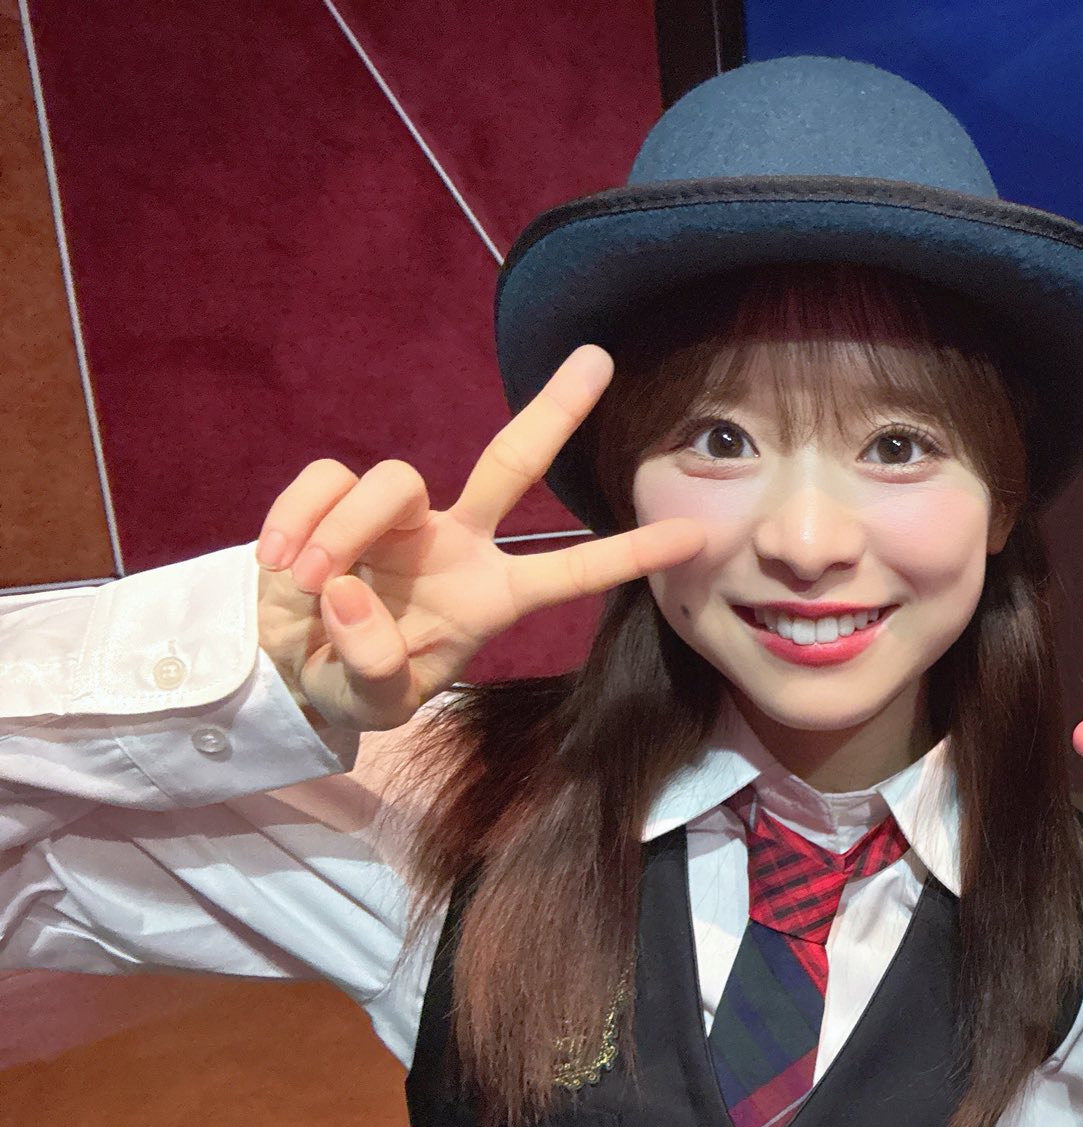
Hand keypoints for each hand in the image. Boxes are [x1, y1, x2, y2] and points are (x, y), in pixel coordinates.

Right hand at [254, 346, 704, 731]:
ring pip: (392, 479)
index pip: (570, 576)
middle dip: (555, 412)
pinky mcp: (338, 500)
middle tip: (600, 360)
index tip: (695, 536)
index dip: (628, 557)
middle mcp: (457, 545)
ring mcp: (402, 519)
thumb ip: (374, 668)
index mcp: (490, 599)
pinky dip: (295, 520)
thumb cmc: (350, 681)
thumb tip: (352, 596)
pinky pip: (326, 481)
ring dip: (344, 531)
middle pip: (511, 464)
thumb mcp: (373, 703)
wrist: (281, 668)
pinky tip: (281, 565)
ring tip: (311, 585)